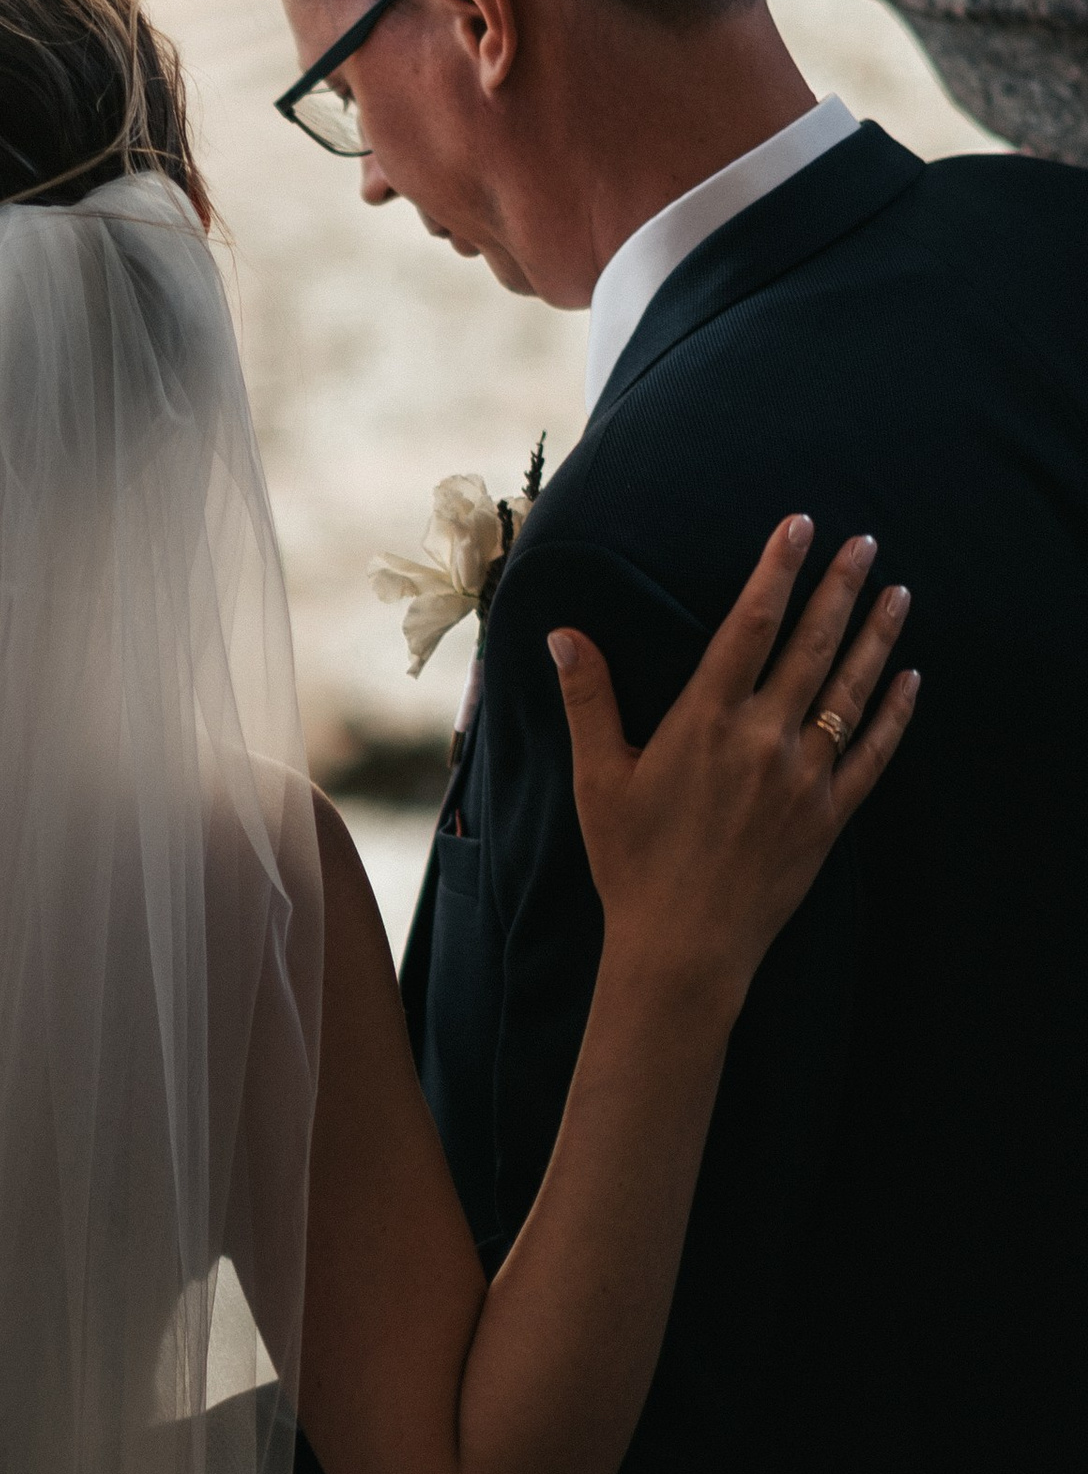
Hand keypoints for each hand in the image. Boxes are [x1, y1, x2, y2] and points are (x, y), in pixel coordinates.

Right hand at [551, 516, 917, 1006]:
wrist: (682, 947)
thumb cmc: (631, 863)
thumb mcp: (597, 779)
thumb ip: (588, 700)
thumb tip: (562, 635)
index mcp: (706, 722)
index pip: (750, 625)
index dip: (777, 570)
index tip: (799, 526)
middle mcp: (763, 739)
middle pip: (812, 645)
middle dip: (839, 588)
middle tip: (865, 542)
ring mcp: (804, 777)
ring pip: (851, 691)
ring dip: (877, 637)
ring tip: (898, 593)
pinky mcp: (828, 816)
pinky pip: (874, 754)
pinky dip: (894, 713)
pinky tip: (910, 678)